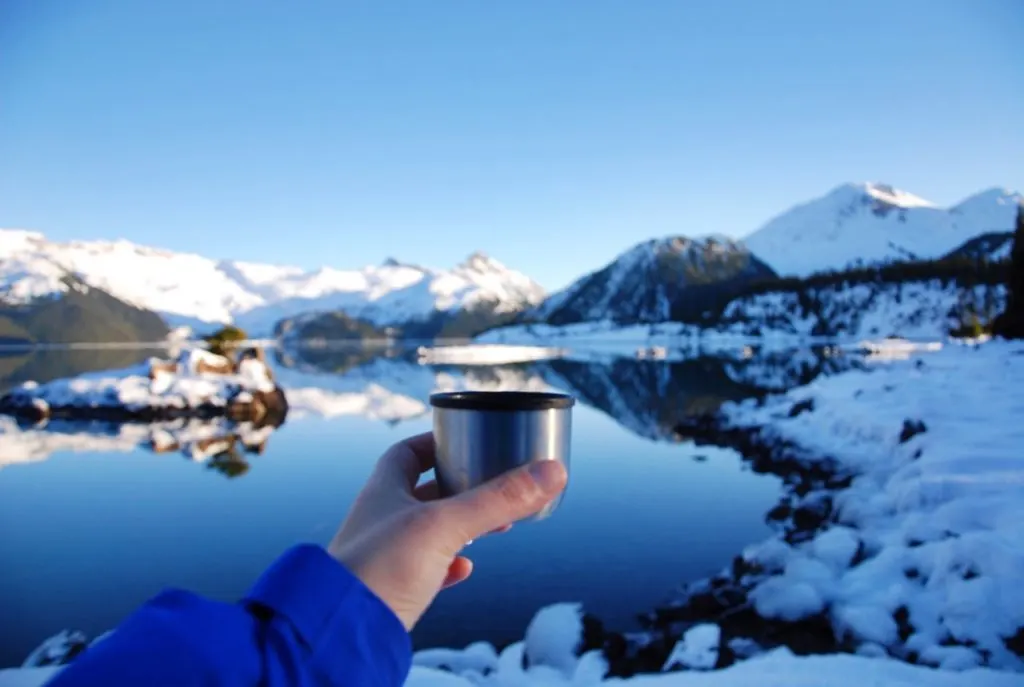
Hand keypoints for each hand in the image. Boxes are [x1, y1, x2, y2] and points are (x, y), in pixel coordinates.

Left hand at [327, 432, 567, 629]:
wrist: (342, 632)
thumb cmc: (378, 570)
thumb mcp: (444, 526)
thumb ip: (496, 500)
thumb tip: (551, 472)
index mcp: (384, 490)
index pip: (408, 452)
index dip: (436, 443)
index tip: (465, 440)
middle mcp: (382, 518)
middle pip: (424, 491)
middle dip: (462, 488)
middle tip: (495, 485)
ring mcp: (385, 555)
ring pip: (428, 531)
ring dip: (461, 527)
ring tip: (494, 526)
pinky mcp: (392, 590)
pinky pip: (424, 570)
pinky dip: (448, 566)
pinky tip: (465, 568)